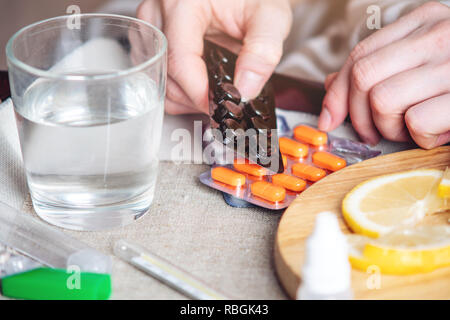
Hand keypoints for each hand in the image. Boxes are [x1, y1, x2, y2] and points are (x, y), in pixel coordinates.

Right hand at [137, 0, 291, 114]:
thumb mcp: (270, 17)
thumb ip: (263, 52)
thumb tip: (245, 91)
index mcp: (182, 3)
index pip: (180, 60)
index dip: (199, 92)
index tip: (219, 106)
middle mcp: (159, 12)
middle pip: (165, 74)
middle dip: (193, 97)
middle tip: (222, 101)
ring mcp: (152, 26)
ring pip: (156, 78)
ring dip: (184, 96)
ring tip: (213, 91)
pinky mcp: (152, 37)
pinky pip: (156, 73)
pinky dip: (177, 88)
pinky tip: (200, 84)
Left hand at [319, 2, 449, 148]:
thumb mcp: (423, 62)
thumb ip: (380, 67)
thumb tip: (329, 84)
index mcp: (425, 21)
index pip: (359, 56)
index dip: (337, 94)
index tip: (330, 120)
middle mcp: (440, 35)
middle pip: (364, 78)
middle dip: (360, 115)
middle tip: (376, 132)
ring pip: (383, 101)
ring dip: (391, 128)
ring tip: (413, 129)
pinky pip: (417, 122)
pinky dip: (420, 138)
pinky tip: (438, 133)